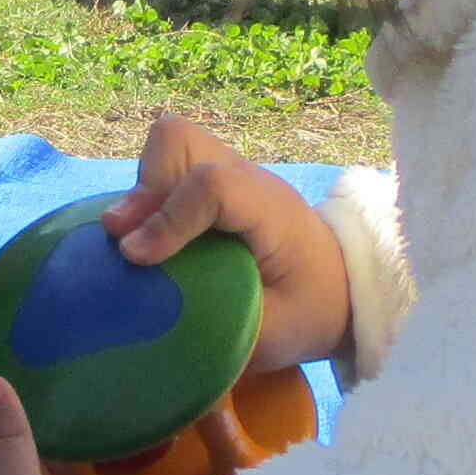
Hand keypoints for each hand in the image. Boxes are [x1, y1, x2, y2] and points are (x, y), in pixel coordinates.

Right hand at [100, 115, 351, 373]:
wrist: (342, 290)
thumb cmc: (308, 313)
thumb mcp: (270, 333)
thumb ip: (215, 320)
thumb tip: (145, 310)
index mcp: (272, 213)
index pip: (213, 186)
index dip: (167, 218)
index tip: (137, 259)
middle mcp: (249, 181)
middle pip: (179, 140)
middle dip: (145, 188)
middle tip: (133, 243)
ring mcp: (231, 176)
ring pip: (169, 144)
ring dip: (144, 190)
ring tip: (140, 240)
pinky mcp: (216, 185)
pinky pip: (170, 167)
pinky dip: (151, 198)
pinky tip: (153, 240)